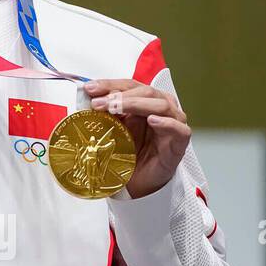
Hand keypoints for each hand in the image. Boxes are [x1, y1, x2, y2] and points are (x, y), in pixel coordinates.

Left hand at [83, 78, 190, 198]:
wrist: (136, 180)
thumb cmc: (127, 151)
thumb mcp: (111, 128)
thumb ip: (104, 112)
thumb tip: (86, 99)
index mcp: (145, 100)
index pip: (129, 85)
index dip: (109, 84)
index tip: (89, 89)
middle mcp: (161, 107)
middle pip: (145, 92)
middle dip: (119, 96)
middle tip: (98, 103)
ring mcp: (173, 123)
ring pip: (161, 105)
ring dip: (135, 104)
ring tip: (115, 108)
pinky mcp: (180, 142)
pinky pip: (179, 129)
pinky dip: (166, 123)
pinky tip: (152, 121)